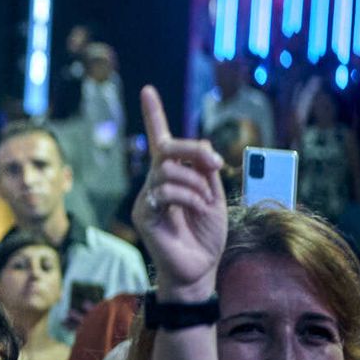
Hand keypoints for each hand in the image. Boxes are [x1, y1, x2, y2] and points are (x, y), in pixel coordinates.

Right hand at [133, 86, 226, 300]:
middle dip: (194, 150)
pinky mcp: (143, 214)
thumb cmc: (207, 235)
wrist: (199, 269)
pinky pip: (165, 192)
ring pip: (168, 171)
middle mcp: (155, 183)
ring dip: (196, 183)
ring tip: (207, 203)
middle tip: (216, 163)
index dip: (154, 114)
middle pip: (168, 149)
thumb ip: (206, 172)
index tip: (147, 90)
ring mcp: (146, 198)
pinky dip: (189, 198)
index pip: (161, 140)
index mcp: (173, 176)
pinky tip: (198, 211)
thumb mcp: (214, 196)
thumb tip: (202, 151)